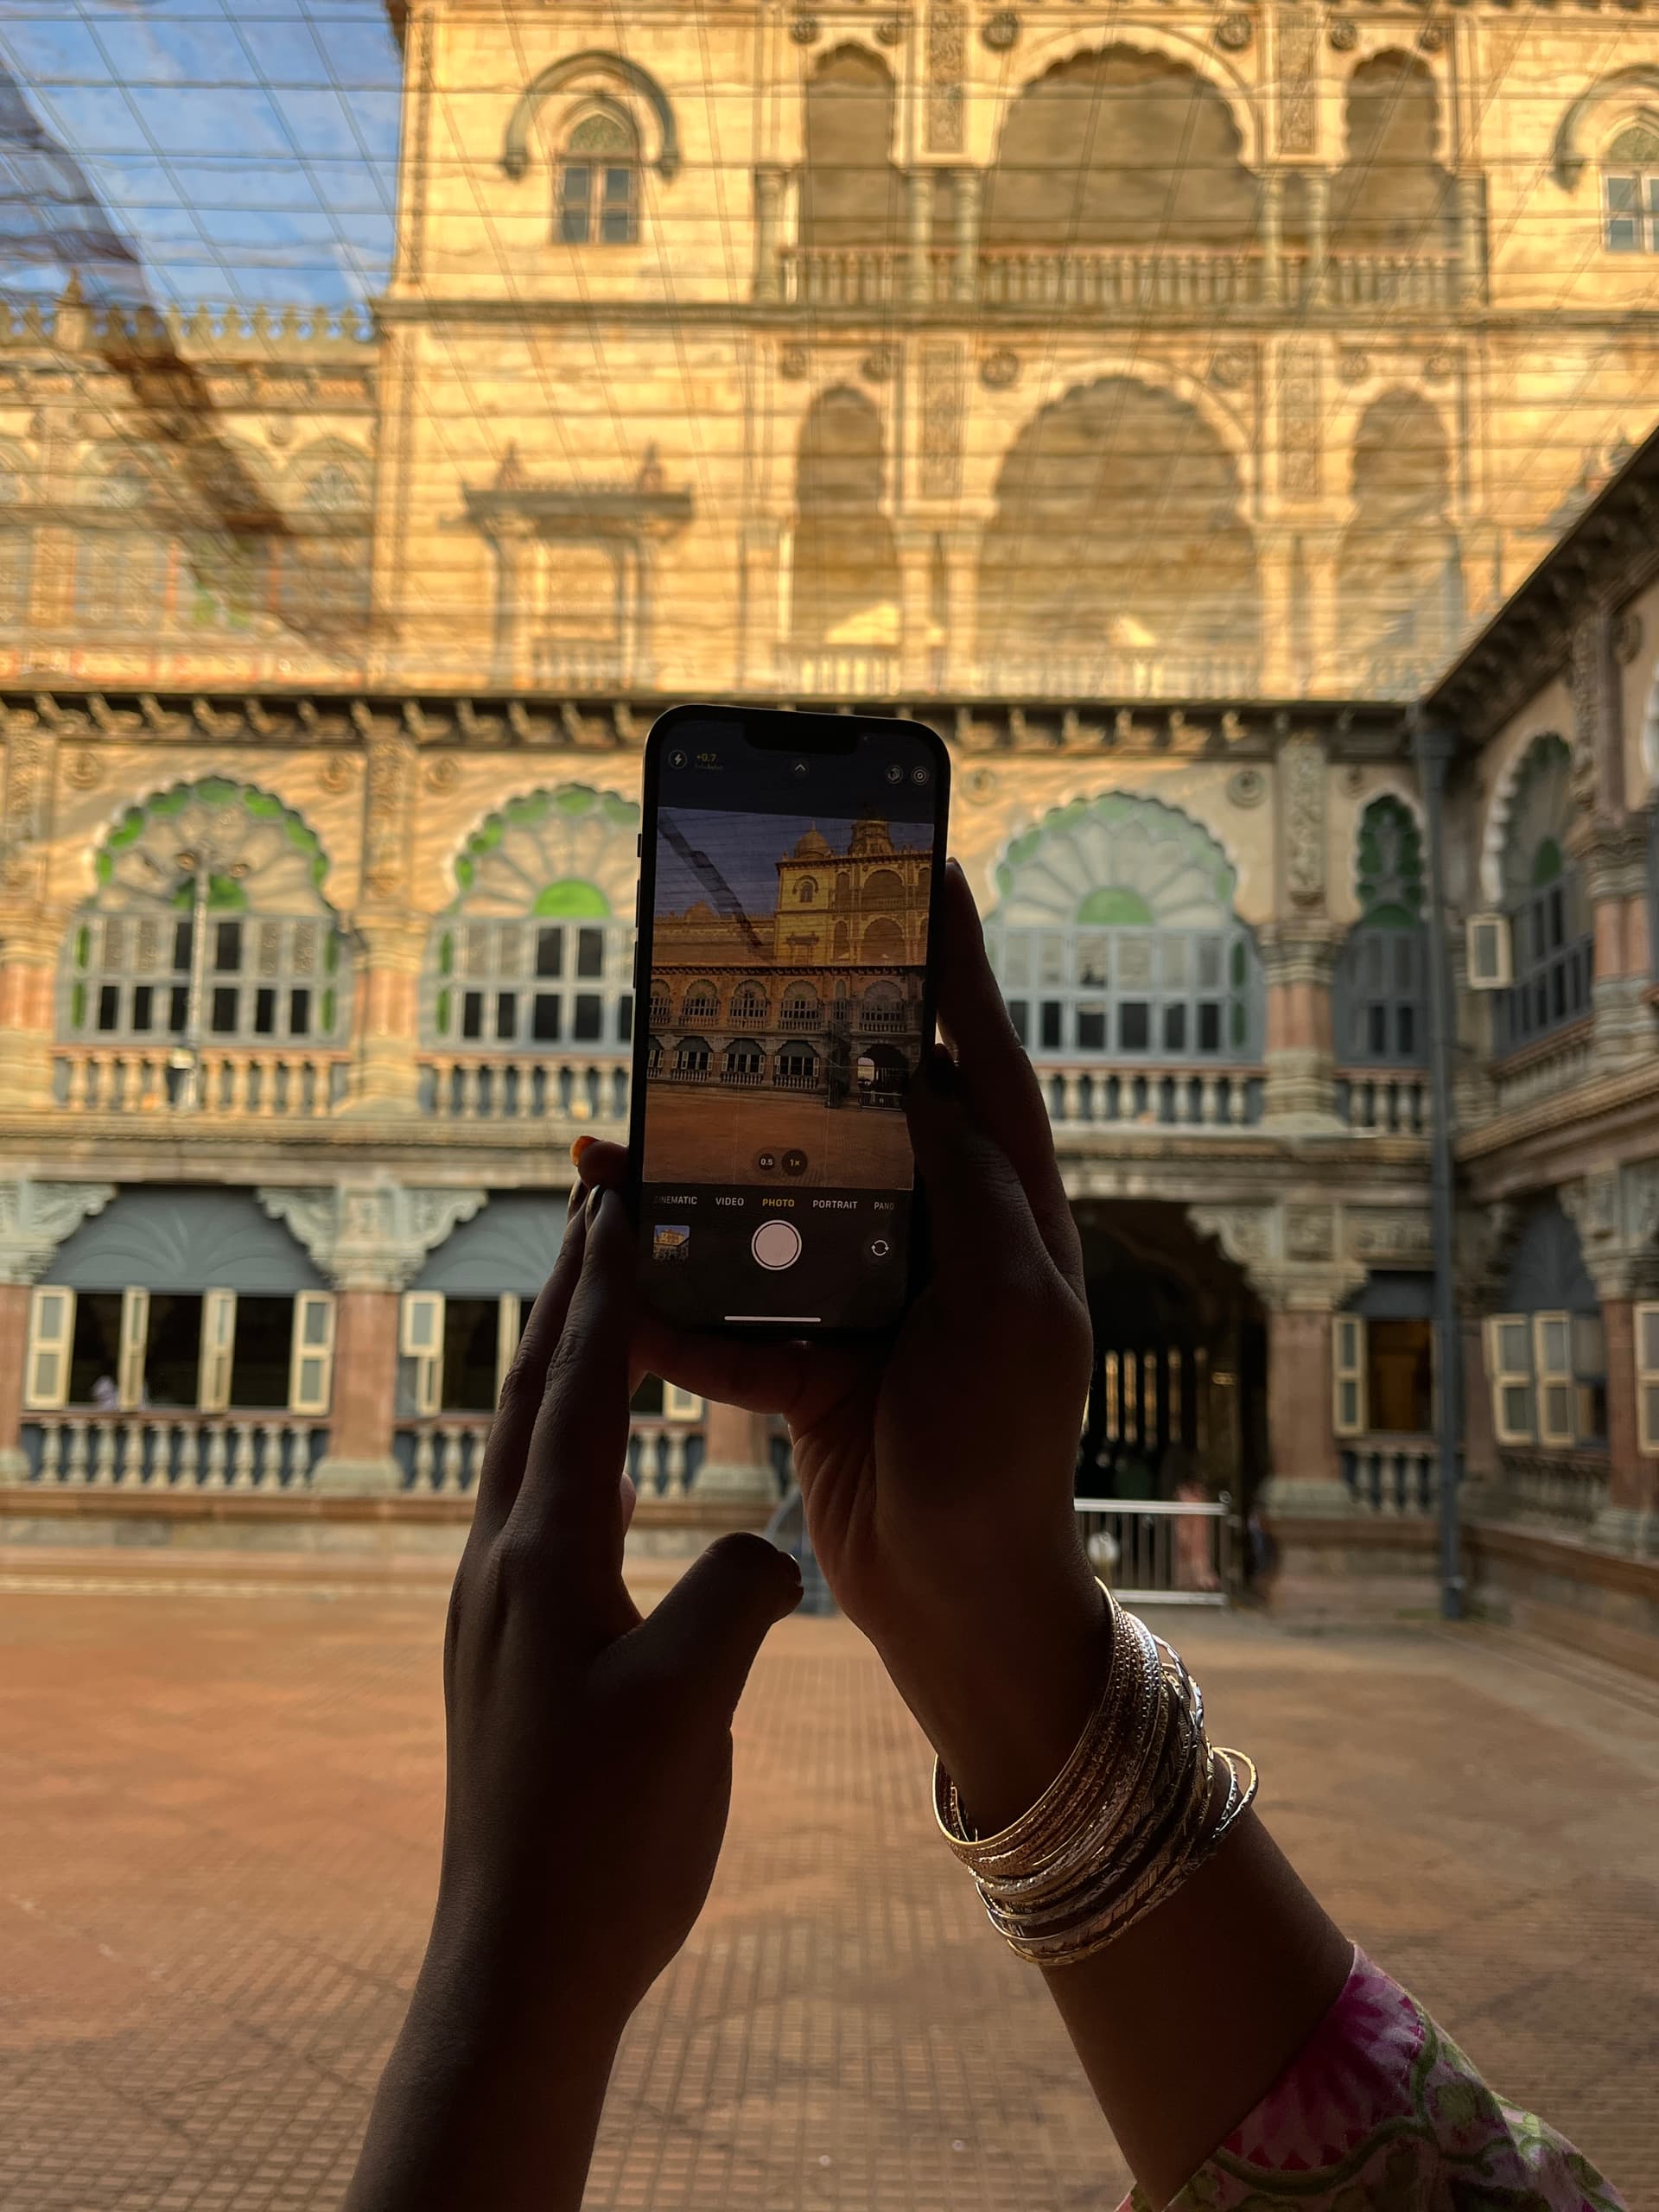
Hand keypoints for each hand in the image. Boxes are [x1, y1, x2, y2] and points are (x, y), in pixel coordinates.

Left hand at [346, 1185, 800, 2211]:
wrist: (523, 1962)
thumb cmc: (606, 1839)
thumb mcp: (691, 1706)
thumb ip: (735, 1596)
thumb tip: (763, 1547)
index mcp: (543, 1557)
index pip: (580, 1389)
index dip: (606, 1291)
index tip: (623, 1198)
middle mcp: (501, 1563)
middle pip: (534, 1395)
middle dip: (568, 1296)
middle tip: (596, 1206)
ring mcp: (495, 1607)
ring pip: (526, 1449)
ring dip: (559, 1362)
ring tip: (591, 1302)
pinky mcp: (506, 1650)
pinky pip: (533, 1507)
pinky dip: (565, 1444)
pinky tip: (591, 1464)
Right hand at [579, 864, 1104, 1830]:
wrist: (963, 1602)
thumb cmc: (1012, 1464)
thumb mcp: (1015, 1320)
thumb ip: (975, 1200)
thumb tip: (923, 1086)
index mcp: (1009, 1215)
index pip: (979, 1064)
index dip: (953, 968)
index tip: (926, 872)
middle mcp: (939, 1239)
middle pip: (860, 1113)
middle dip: (803, 1044)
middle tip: (747, 962)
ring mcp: (868, 1297)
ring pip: (772, 1203)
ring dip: (704, 1165)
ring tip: (632, 1114)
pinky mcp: (807, 1359)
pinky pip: (725, 1306)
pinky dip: (668, 1286)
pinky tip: (611, 1247)